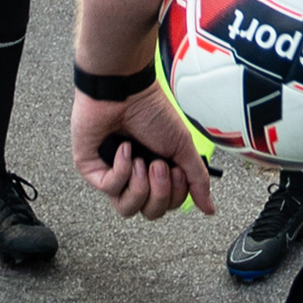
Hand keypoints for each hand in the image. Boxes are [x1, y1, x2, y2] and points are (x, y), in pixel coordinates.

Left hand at [72, 81, 216, 220]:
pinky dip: (121, 169)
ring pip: (126, 208)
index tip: (177, 170)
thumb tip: (210, 209)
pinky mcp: (93, 170)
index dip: (175, 195)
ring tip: (142, 162)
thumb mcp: (182, 146)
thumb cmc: (152, 110)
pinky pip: (109, 188)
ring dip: (140, 186)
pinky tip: (125, 148)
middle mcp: (135, 176)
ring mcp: (112, 174)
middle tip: (159, 166)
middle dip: (159, 192)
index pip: (167, 205)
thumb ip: (196, 179)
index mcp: (156, 172)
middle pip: (149, 212)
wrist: (126, 90)